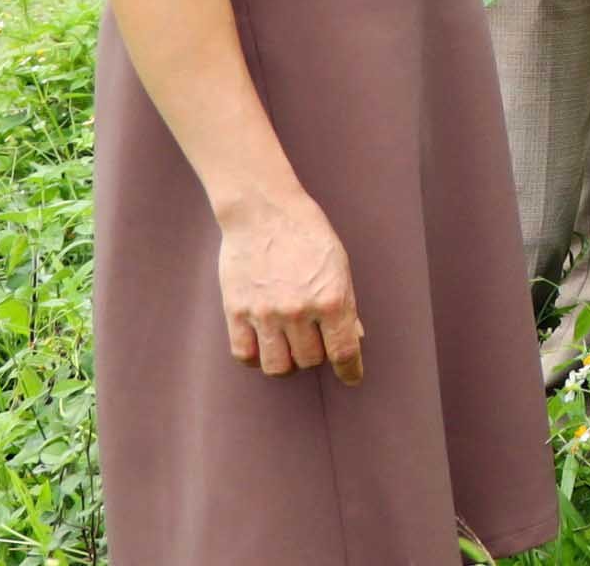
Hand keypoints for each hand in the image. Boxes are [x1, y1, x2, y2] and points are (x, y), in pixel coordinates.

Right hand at [218, 189, 365, 382]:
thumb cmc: (307, 234)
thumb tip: (354, 336)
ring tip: (289, 346)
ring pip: (277, 366)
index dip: (350, 370)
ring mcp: (265, 314)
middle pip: (309, 360)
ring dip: (286, 362)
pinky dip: (255, 357)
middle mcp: (298, 311)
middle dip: (316, 355)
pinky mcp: (236, 312)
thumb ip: (346, 304)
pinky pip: (244, 355)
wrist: (264, 212)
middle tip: (314, 340)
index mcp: (331, 299)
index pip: (344, 352)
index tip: (352, 378)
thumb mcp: (339, 265)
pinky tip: (263, 345)